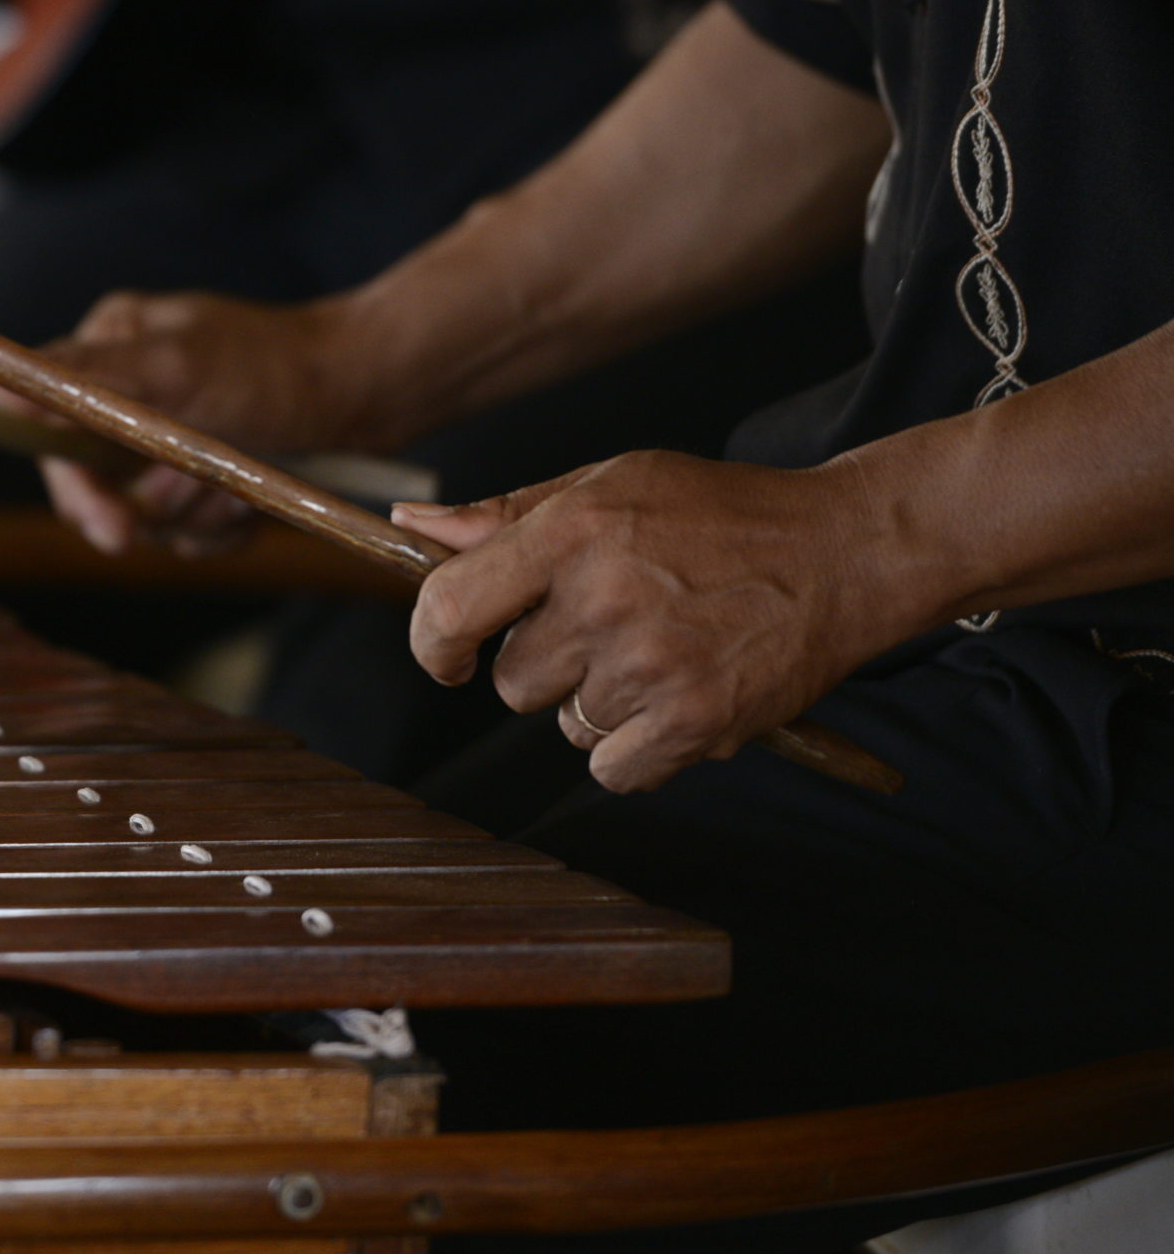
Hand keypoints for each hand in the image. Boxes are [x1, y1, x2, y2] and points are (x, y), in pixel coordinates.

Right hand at [21, 288, 361, 553]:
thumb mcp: (172, 366)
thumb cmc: (270, 367)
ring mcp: (166, 442)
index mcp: (106, 352)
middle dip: (151, 507)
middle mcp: (127, 396)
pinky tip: (253, 501)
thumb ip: (84, 377)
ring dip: (198, 513)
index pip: (51, 434)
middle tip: (195, 507)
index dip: (74, 489)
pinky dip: (223, 529)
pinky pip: (188, 535)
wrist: (367, 393)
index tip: (109, 526)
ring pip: (147, 517)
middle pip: (95, 487)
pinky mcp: (204, 480)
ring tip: (242, 482)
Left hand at [393, 451, 912, 792]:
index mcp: (572, 531)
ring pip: (566, 724)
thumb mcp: (607, 485)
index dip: (431, 643)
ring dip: (600, 703)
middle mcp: (604, 598)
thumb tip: (410, 522)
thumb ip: (504, 514)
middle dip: (549, 665)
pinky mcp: (695, 721)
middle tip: (614, 626)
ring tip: (663, 650)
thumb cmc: (718, 515)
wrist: (843, 551)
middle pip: (512, 683)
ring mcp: (650, 665)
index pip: (448, 607)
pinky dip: (637, 749)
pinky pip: (611, 769)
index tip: (446, 656)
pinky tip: (678, 696)